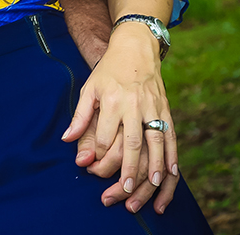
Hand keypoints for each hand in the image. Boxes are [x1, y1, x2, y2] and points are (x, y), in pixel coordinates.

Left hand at [62, 24, 176, 203]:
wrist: (135, 49)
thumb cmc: (109, 71)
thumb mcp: (89, 88)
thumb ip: (79, 116)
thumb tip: (67, 140)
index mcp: (112, 100)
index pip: (105, 135)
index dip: (98, 155)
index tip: (93, 168)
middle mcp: (133, 105)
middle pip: (131, 143)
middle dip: (127, 169)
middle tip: (123, 191)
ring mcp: (153, 109)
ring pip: (155, 143)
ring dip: (154, 168)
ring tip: (150, 188)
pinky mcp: (166, 110)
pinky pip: (171, 137)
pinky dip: (172, 156)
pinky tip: (170, 174)